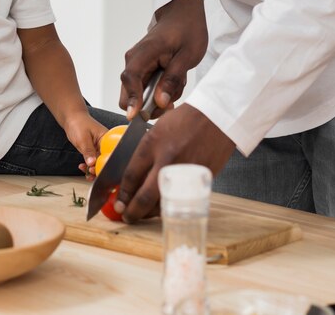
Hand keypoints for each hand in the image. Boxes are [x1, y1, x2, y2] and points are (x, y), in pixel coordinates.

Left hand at [62, 112, 107, 178]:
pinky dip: (88, 166)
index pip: (110, 154)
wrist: (71, 118)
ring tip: (85, 170)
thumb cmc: (78, 123)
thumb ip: (88, 151)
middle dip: (98, 168)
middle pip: (105, 160)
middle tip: (89, 171)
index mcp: (106, 138)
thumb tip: (92, 163)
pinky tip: (82, 167)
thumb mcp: (83, 138)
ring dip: (92, 169)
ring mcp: (98, 148)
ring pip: (99, 163)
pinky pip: (93, 161)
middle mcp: (104, 144)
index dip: (105, 164)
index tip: (96, 169)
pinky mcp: (92, 150)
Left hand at [113, 104, 235, 221]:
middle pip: (145, 196)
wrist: (215, 118)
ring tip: (142, 214)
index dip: (122, 193)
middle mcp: (166, 160)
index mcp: (152, 144)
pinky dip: (169, 207)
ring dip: (150, 213)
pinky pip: (180, 200)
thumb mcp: (157, 130)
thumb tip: (133, 176)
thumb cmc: (184, 121)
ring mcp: (184, 173)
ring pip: (163, 203)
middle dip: (133, 211)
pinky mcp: (199, 181)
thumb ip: (145, 152)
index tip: (118, 202)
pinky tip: (162, 207)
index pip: (131, 176)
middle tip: (126, 217)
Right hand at [120, 0, 207, 118]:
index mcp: (143, 53)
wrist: (182, 13)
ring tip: (177, 84)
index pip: (130, 79)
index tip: (136, 116)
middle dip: (148, 104)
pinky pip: (145, 88)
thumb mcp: (187, 55)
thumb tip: (160, 102)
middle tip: (171, 102)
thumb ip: (173, 79)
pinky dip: (159, 90)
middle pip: (129, 93)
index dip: (131, 99)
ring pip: (138, 94)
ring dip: (157, 97)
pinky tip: (172, 80)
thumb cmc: (186, 29)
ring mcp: (136, 65)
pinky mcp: (141, 68)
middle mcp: (133, 60)